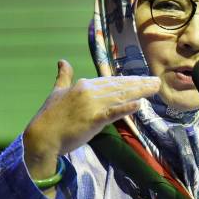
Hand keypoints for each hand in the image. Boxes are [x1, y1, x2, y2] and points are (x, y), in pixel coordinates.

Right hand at [23, 59, 160, 178]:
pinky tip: (139, 104)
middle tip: (157, 82)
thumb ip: (64, 77)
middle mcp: (89, 92)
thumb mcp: (57, 92)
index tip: (143, 80)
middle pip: (120, 87)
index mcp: (83, 85)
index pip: (111, 81)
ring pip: (120, 97)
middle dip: (140, 84)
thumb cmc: (50, 116)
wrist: (41, 137)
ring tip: (155, 88)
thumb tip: (63, 61)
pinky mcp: (93, 120)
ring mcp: (92, 106)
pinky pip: (112, 113)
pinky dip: (126, 108)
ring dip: (139, 92)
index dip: (128, 80)